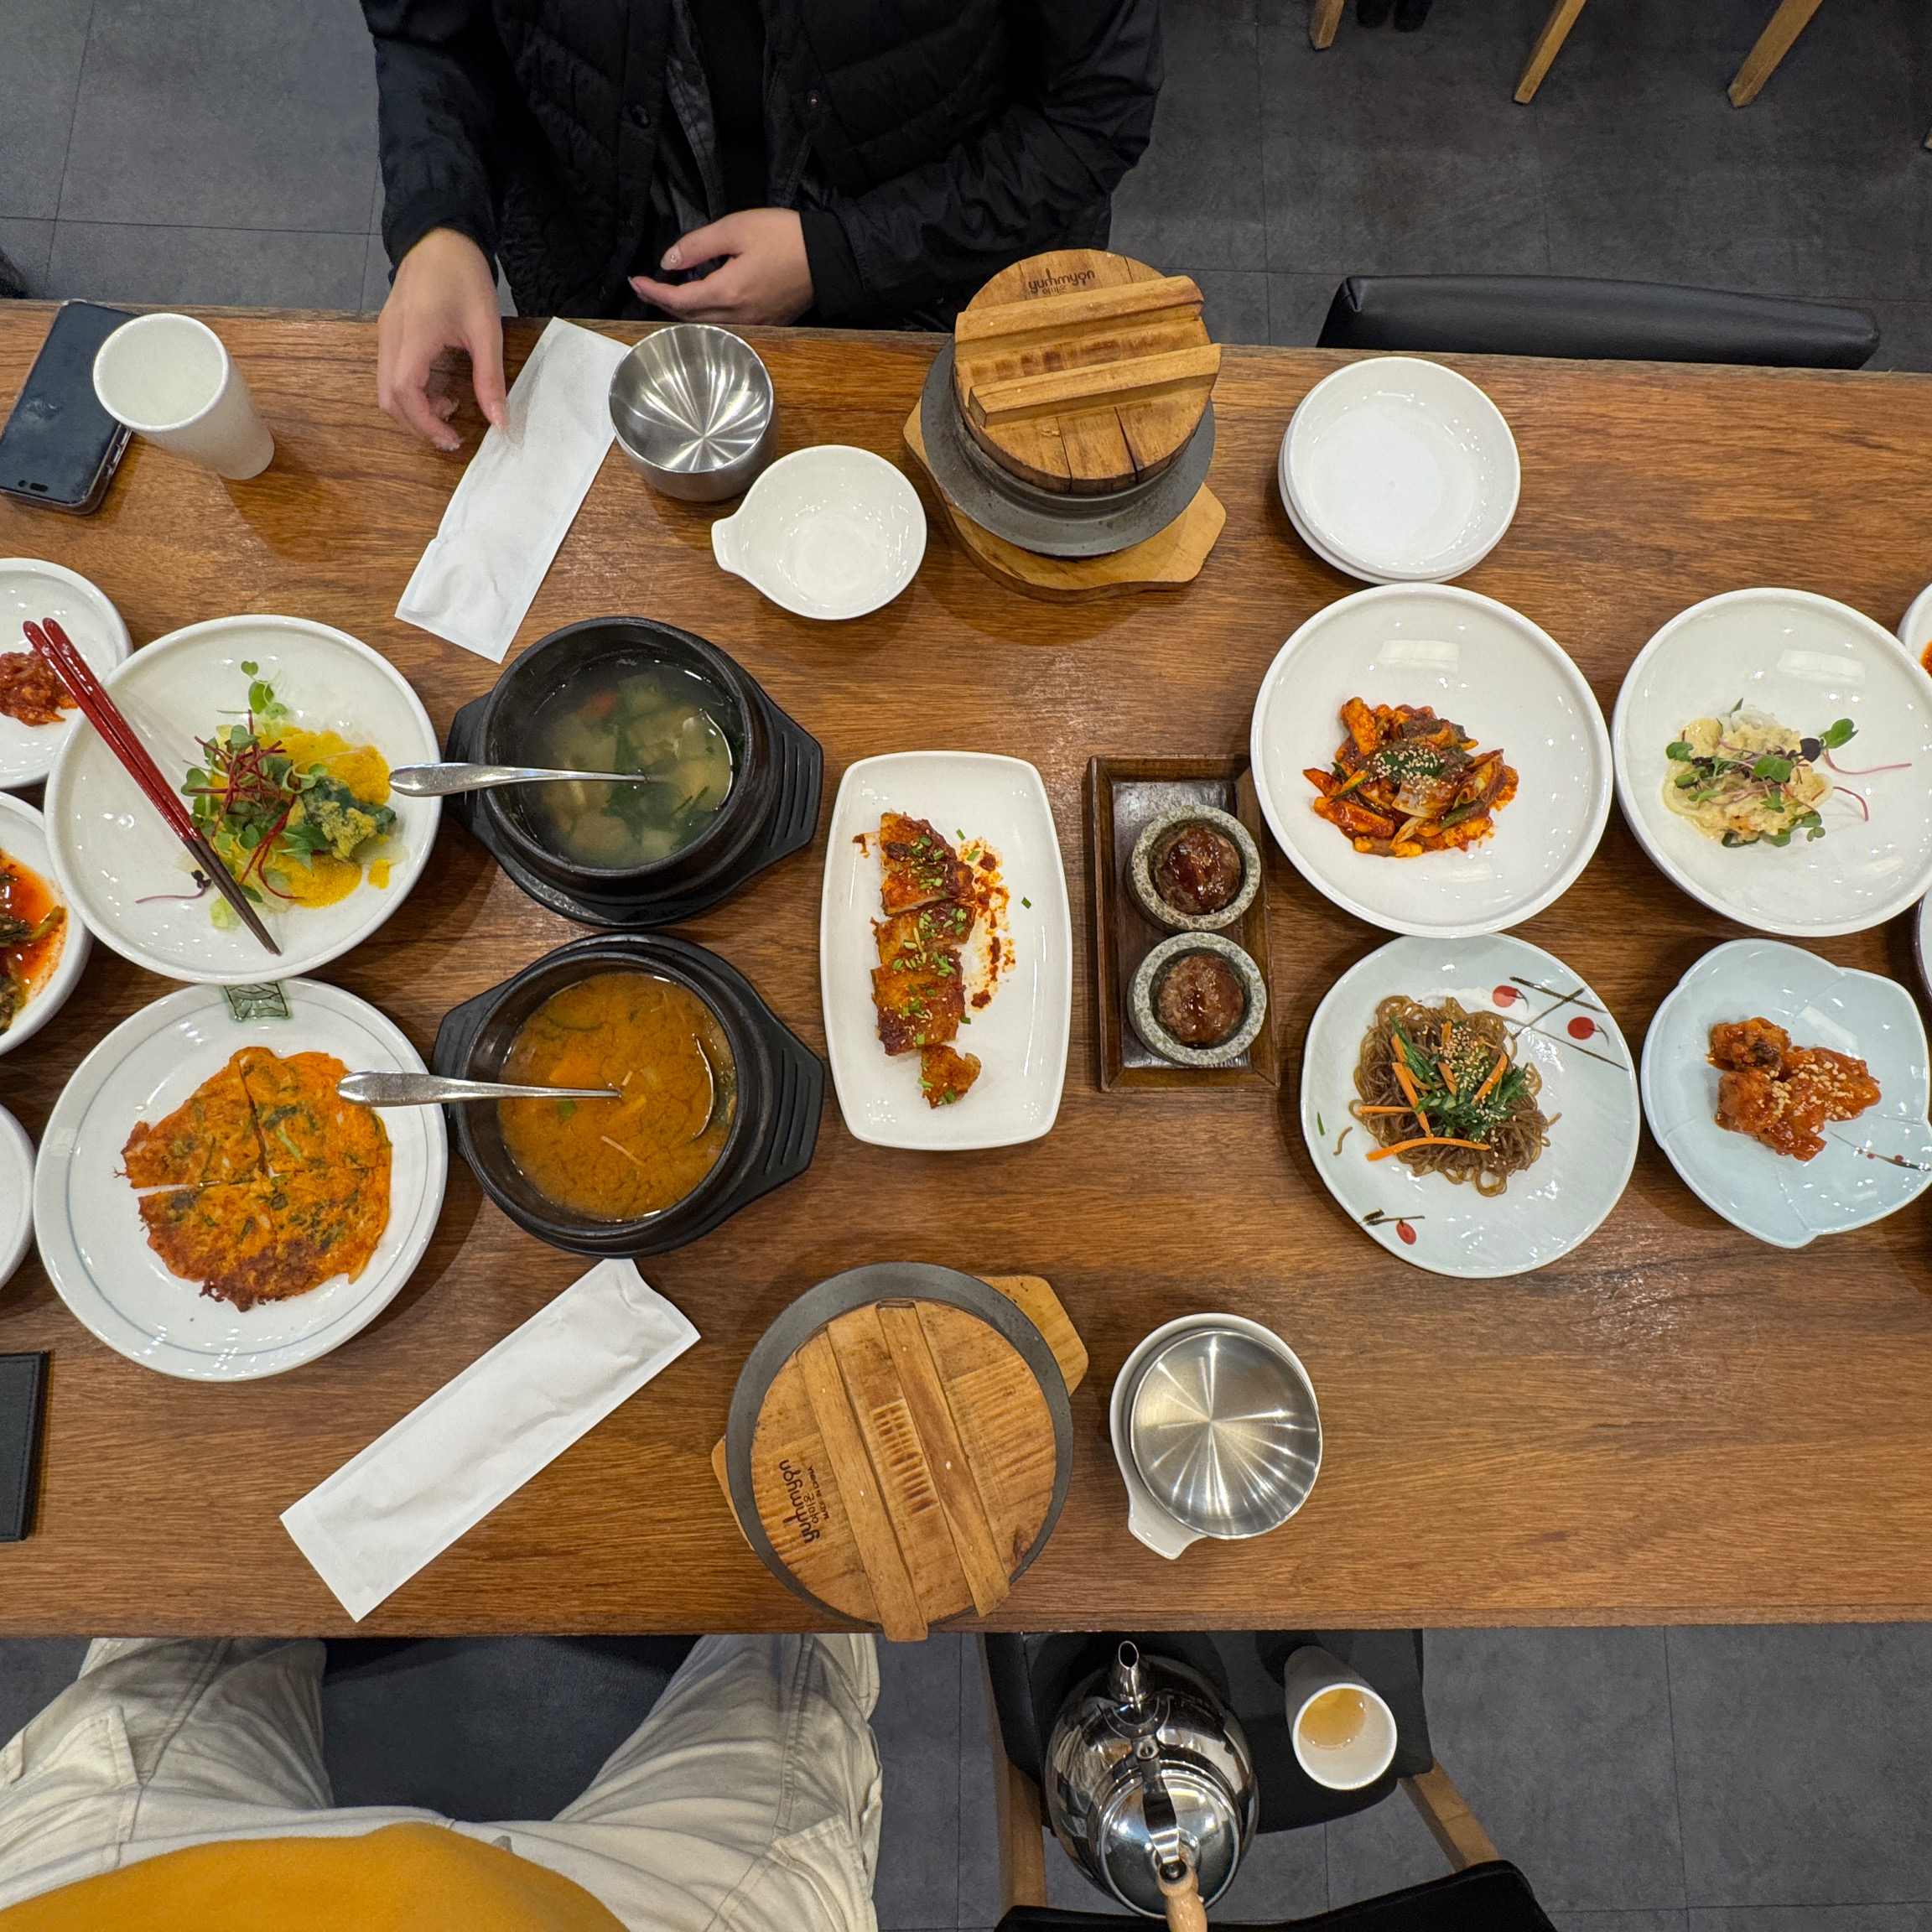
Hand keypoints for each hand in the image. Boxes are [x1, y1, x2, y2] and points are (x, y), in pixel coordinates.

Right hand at [376, 227, 507, 451]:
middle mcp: (390, 337)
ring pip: (385, 389)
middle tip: (452, 434)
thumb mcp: (485, 328)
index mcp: (413, 336)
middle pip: (388, 399)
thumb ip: (490, 378)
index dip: (427, 425)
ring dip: (414, 410)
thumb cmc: (463, 275)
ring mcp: (385, 334)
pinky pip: (390, 373)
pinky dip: (410, 392)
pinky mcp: (389, 331)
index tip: (454, 439)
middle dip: (418, 425)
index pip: (404, 394)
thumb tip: (499, 423)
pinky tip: (439, 388)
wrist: (439, 233)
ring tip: (449, 408)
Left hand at [629, 209, 814, 326]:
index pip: (677, 299)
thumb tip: (669, 261)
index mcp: (727, 292)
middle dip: (663, 303)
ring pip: (706, 327)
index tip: (636, 280)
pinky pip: (725, 328)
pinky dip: (705, 320)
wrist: (829, 258)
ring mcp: (753, 324)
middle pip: (688, 318)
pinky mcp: (765, 324)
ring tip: (667, 297)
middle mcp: (737, 316)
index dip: (653, 291)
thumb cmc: (785, 238)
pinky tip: (700, 307)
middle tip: (646, 287)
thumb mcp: (736, 229)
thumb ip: (698, 245)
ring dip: (682, 314)